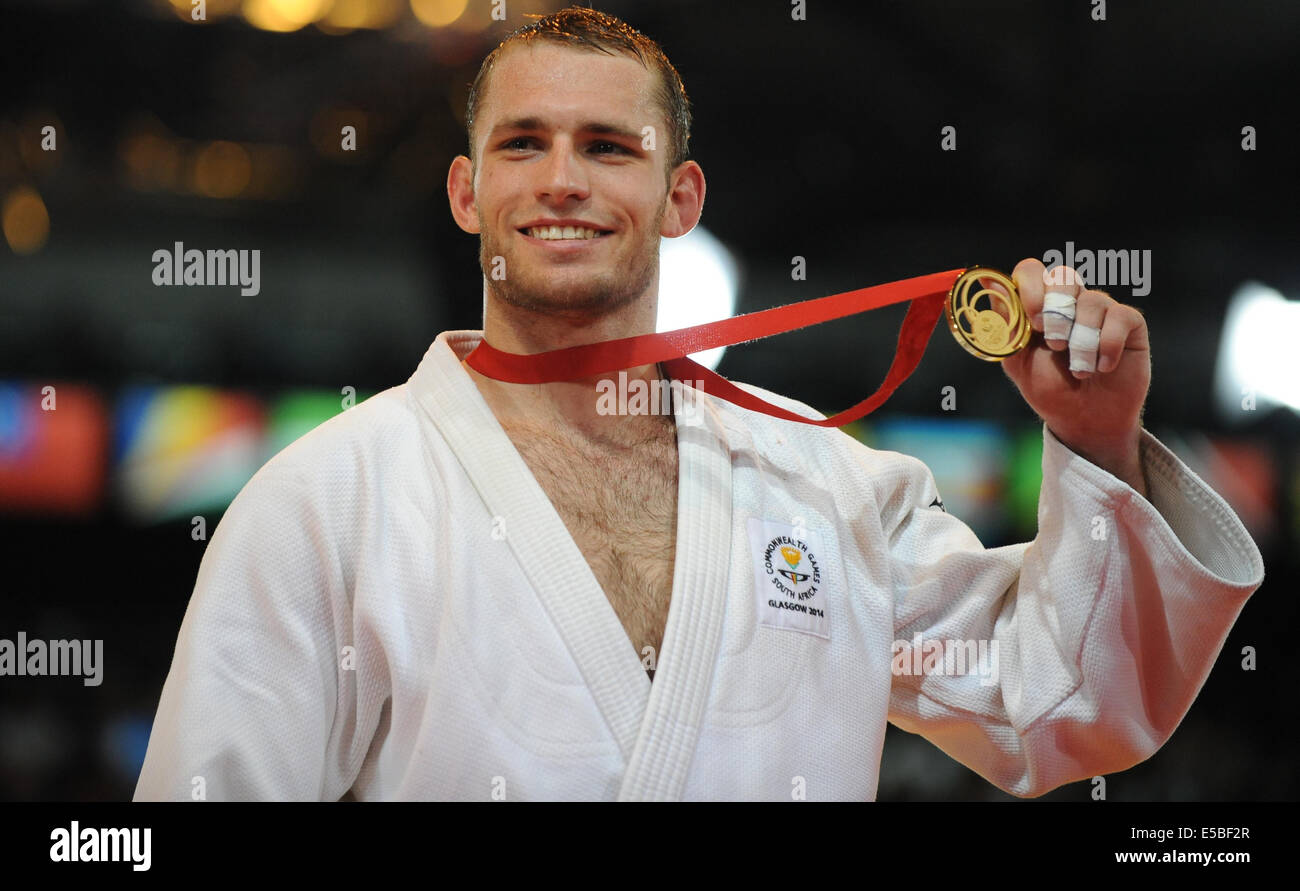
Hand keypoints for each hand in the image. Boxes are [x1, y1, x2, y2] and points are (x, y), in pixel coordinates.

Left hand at [992, 258, 1150, 495]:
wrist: (1085, 420)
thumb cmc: (1050, 388)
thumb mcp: (1018, 360)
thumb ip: (1006, 324)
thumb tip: (986, 280)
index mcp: (1038, 305)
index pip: (1030, 271)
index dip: (1031, 288)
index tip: (1033, 322)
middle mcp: (1069, 301)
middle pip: (1063, 275)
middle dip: (1056, 312)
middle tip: (1055, 345)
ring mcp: (1099, 309)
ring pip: (1092, 301)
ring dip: (1081, 343)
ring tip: (1079, 371)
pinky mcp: (1128, 323)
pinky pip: (1120, 317)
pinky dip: (1108, 346)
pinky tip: (1102, 368)